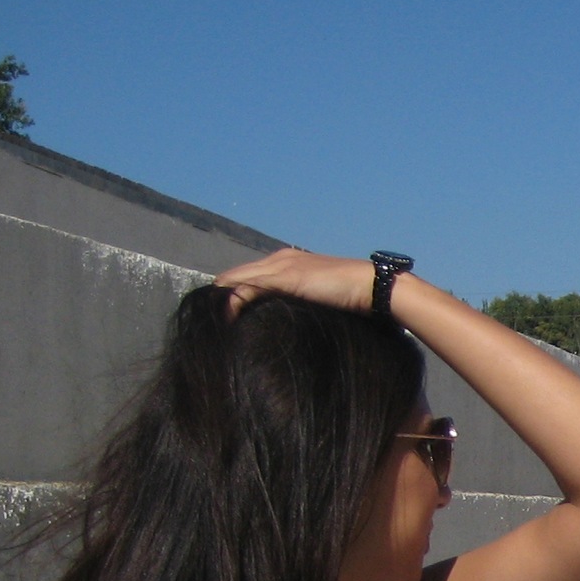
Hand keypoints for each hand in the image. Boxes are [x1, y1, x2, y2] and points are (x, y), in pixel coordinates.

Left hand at [213, 246, 377, 317]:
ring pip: (239, 279)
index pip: (252, 275)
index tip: (225, 313)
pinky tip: (226, 315)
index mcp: (289, 261)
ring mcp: (281, 266)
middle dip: (223, 293)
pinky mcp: (284, 277)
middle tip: (209, 315)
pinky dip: (234, 300)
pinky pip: (249, 287)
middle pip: (239, 274)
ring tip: (211, 316)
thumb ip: (301, 301)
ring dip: (224, 297)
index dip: (235, 292)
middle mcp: (280, 259)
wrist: (371, 286)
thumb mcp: (320, 298)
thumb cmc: (353, 296)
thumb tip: (287, 320)